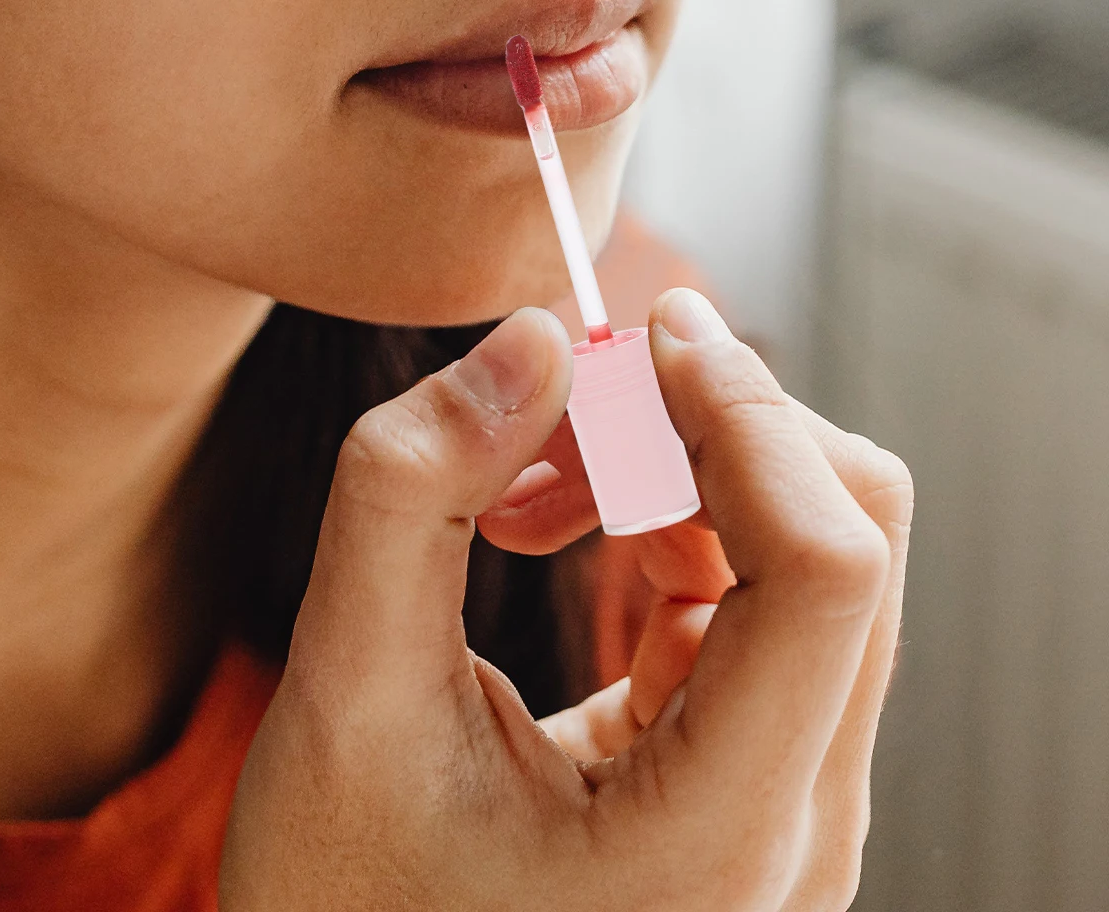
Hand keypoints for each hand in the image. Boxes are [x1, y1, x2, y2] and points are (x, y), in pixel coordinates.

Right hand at [220, 290, 911, 910]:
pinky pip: (756, 587)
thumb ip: (411, 495)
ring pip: (806, 546)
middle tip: (548, 403)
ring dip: (669, 467)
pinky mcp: (750, 769)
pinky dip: (660, 517)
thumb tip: (534, 338)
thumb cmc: (344, 897)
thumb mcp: (344, 693)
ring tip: (515, 487)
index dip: (740, 413)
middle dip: (697, 427)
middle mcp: (798, 826)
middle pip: (842, 535)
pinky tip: (543, 525)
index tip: (633, 330)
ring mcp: (788, 803)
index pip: (826, 567)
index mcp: (722, 834)